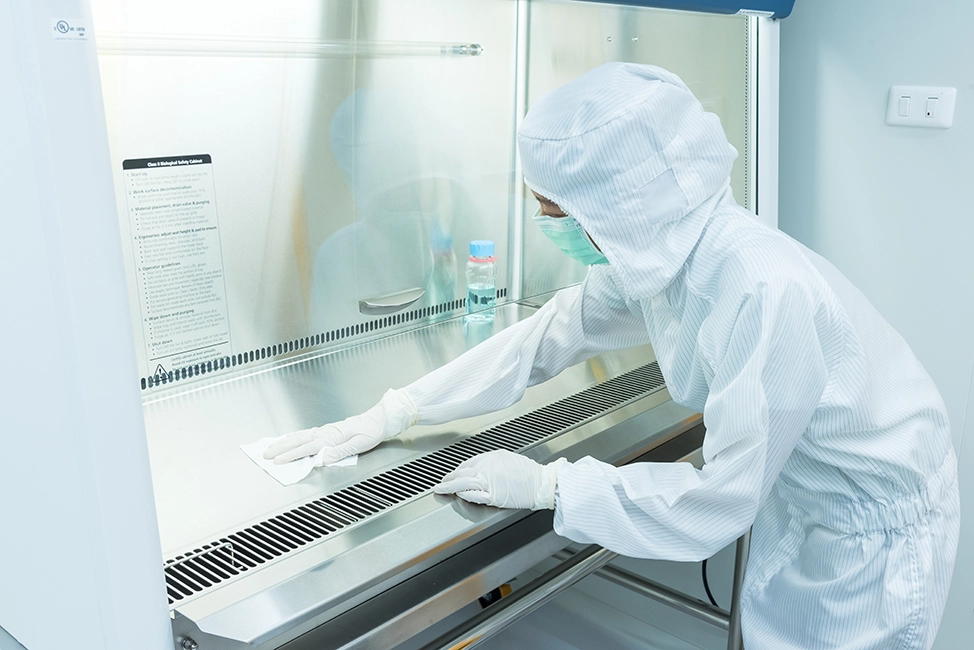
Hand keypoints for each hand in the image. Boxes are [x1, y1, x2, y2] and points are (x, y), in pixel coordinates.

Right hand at [264, 388, 417, 465]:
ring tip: (271, 446)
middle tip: (265, 454)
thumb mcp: (359, 444)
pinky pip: (306, 433)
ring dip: (284, 442)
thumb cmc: (372, 431)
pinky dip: (295, 436)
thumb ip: (340, 452)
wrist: (380, 419)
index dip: (290, 455)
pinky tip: (290, 437)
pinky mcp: (329, 429)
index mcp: (331, 437)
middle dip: (281, 448)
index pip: (306, 448)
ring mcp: (326, 430)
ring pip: (300, 436)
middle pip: (298, 441)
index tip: (277, 461)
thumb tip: (323, 459)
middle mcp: (326, 432)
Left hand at [433, 449, 564, 509]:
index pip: (466, 465)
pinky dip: (464, 496)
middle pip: (461, 474)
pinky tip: (458, 496)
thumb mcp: (506, 459)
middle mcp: (486, 468)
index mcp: (489, 458)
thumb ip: (490, 463)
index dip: (456, 471)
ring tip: (442, 491)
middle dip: (448, 480)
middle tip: (440, 484)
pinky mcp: (493, 496)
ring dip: (450, 488)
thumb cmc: (527, 472)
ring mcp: (488, 482)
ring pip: (463, 485)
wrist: (539, 482)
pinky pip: (474, 496)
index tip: (451, 475)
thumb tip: (478, 468)